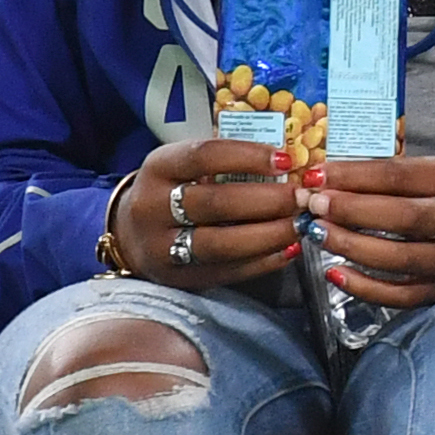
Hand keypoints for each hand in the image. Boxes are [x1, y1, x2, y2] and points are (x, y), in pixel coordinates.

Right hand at [117, 140, 300, 287]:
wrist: (131, 233)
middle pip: (215, 203)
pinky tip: (288, 250)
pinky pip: (225, 272)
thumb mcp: (186, 165)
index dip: (248, 157)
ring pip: (220, 244)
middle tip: (304, 197)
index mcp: (158, 168)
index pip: (204, 156)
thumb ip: (227, 161)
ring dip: (269, 235)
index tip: (286, 161)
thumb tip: (289, 161)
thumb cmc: (175, 189)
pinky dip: (262, 262)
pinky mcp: (177, 278)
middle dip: (268, 200)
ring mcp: (161, 247)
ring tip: (301, 225)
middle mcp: (152, 207)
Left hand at [294, 156, 434, 308]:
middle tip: (313, 204)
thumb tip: (333, 180)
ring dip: (350, 245)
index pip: (403, 175)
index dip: (356, 175)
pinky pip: (401, 294)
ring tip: (317, 233)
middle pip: (404, 216)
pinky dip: (364, 286)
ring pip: (399, 258)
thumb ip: (396, 176)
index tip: (318, 175)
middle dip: (351, 210)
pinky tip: (335, 273)